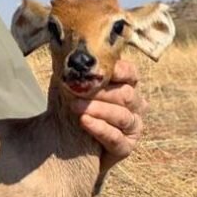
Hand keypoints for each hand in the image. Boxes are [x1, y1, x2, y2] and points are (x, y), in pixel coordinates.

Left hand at [71, 59, 146, 173]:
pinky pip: (116, 137)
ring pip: (122, 115)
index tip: (98, 68)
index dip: (119, 70)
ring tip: (74, 107)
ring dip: (98, 109)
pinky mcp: (126, 147)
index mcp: (125, 87)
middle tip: (77, 90)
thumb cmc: (69, 111)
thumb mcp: (68, 89)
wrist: (65, 146)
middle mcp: (134, 106)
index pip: (131, 74)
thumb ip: (72, 73)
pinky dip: (99, 128)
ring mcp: (132, 127)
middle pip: (126, 94)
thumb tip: (62, 49)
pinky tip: (84, 121)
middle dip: (101, 91)